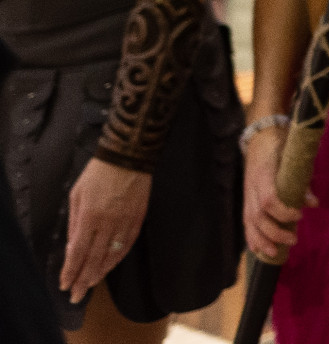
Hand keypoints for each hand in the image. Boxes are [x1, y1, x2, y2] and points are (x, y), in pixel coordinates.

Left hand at [61, 158, 150, 302]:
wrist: (129, 157)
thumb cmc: (97, 174)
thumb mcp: (77, 195)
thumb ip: (74, 223)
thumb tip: (72, 248)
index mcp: (90, 216)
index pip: (78, 251)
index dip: (71, 271)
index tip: (65, 285)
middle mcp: (108, 222)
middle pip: (95, 258)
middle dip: (84, 279)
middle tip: (76, 295)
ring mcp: (126, 221)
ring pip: (113, 254)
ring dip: (101, 272)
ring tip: (91, 284)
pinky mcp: (139, 218)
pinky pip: (128, 244)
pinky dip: (118, 258)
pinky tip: (110, 266)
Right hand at [242, 123, 313, 260]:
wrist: (260, 138)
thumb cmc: (281, 146)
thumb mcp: (293, 158)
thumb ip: (302, 181)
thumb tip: (314, 203)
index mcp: (264, 174)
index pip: (269, 199)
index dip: (283, 211)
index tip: (300, 216)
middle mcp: (252, 187)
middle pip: (258, 216)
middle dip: (275, 232)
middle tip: (294, 240)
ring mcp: (247, 194)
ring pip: (249, 222)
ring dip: (262, 240)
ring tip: (276, 253)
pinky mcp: (246, 200)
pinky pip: (245, 222)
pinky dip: (251, 237)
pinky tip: (259, 250)